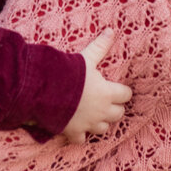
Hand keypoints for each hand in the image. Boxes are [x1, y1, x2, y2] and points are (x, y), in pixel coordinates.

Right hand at [61, 29, 131, 143]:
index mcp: (108, 93)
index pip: (126, 95)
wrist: (45, 92)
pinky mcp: (74, 132)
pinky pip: (82, 139)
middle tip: (105, 100)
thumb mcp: (86, 58)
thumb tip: (112, 30)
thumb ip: (100, 46)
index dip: (122, 91)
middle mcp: (101, 112)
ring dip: (100, 122)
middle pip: (118, 114)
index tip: (116, 87)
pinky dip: (81, 135)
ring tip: (93, 113)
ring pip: (103, 129)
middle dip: (113, 108)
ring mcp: (88, 124)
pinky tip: (77, 126)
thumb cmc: (69, 73)